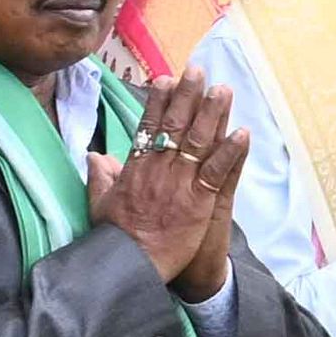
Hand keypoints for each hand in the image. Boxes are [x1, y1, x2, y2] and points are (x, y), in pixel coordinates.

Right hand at [88, 70, 248, 297]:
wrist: (131, 265)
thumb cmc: (114, 240)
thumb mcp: (99, 205)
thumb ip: (98, 177)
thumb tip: (93, 155)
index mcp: (135, 169)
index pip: (148, 127)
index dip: (159, 102)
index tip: (167, 80)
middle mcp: (158, 169)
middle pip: (175, 125)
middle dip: (187, 95)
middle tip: (198, 71)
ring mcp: (180, 184)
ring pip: (198, 141)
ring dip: (213, 113)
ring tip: (223, 90)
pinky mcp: (199, 202)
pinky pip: (217, 171)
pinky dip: (230, 152)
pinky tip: (243, 133)